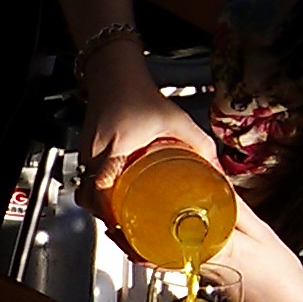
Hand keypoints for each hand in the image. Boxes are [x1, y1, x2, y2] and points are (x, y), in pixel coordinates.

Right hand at [78, 86, 216, 221]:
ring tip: (120, 215)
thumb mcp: (175, 119)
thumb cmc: (137, 94)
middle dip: (103, 215)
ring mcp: (87, 152)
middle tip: (123, 228)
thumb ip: (198, 143)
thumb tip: (217, 169)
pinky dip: (97, 190)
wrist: (114, 74)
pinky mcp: (85, 150)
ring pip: (86, 189)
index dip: (109, 211)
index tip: (123, 224)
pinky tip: (114, 193)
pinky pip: (86, 178)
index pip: (101, 188)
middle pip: (89, 196)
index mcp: (116, 148)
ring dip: (99, 204)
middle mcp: (96, 153)